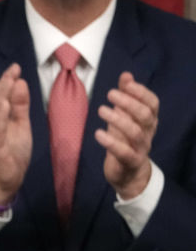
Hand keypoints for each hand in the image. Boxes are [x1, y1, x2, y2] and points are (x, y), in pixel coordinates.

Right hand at [0, 63, 31, 204]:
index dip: (6, 81)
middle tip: (12, 71)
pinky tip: (3, 107)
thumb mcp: (21, 125)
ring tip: (7, 83)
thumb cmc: (12, 152)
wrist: (5, 180)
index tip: (15, 67)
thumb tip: (20, 82)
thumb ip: (20, 106)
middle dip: (3, 85)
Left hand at [95, 72, 157, 199]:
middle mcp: (148, 133)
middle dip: (129, 102)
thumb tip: (126, 75)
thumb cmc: (125, 141)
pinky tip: (98, 133)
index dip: (141, 92)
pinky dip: (111, 142)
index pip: (152, 104)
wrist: (128, 174)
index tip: (127, 84)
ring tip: (101, 109)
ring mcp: (140, 148)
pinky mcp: (130, 162)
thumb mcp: (125, 118)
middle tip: (110, 94)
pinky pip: (124, 152)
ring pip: (135, 132)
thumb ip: (126, 97)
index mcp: (149, 121)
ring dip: (118, 119)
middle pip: (145, 115)